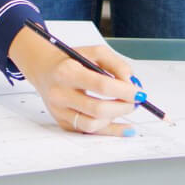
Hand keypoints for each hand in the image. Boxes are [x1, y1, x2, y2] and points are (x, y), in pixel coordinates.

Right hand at [8, 25, 142, 136]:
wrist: (45, 69)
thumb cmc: (72, 60)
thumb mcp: (95, 52)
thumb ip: (117, 65)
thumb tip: (132, 83)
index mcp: (67, 72)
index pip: (101, 86)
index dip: (124, 91)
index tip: (139, 93)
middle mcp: (60, 94)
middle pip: (97, 109)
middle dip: (123, 107)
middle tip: (136, 102)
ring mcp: (59, 111)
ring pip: (92, 125)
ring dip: (116, 119)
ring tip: (126, 108)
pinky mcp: (62, 122)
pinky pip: (88, 131)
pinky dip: (109, 130)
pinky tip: (124, 127)